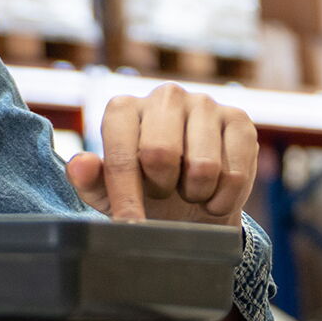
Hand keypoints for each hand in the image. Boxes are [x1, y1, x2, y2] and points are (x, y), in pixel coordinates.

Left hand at [66, 83, 256, 226]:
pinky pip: (236, 174)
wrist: (193, 203)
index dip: (126, 195)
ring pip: (203, 167)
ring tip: (187, 188)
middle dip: (162, 189)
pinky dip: (224, 198)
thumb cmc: (143, 192)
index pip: (122, 154)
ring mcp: (204, 103)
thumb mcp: (110, 195)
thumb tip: (81, 164)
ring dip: (195, 194)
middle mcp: (164, 95)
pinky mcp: (240, 120)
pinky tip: (214, 191)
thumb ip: (89, 181)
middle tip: (162, 192)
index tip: (130, 225)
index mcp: (123, 108)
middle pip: (161, 154)